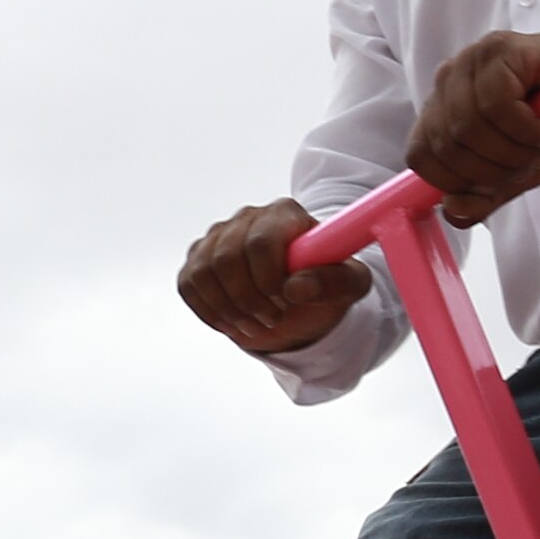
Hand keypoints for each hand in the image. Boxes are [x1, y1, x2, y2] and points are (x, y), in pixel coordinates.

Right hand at [177, 199, 370, 359]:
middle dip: (248, 300)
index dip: (267, 279)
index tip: (285, 303)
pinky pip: (188, 284)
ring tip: (255, 325)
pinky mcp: (197, 258)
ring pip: (204, 272)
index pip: (261, 241)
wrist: (300, 304)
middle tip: (271, 320)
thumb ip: (335, 281)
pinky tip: (233, 321)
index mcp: (284, 214)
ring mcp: (218, 237)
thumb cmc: (327, 287)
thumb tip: (297, 286)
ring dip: (228, 309)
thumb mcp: (351, 286)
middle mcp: (248, 217)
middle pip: (227, 257)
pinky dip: (209, 311)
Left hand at [402, 30, 539, 221]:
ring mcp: (473, 59)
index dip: (458, 182)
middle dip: (495, 170)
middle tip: (533, 164)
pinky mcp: (502, 47)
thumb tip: (452, 209)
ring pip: (469, 127)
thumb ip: (484, 194)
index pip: (420, 155)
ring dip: (515, 152)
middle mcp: (450, 80)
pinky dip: (527, 131)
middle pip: (447, 146)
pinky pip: (497, 105)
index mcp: (442, 108)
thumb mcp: (518, 172)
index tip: (500, 182)